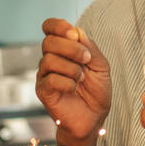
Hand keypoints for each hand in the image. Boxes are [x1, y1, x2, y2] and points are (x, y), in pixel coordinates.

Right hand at [36, 18, 111, 145]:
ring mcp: (44, 75)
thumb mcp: (101, 66)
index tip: (73, 34)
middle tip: (86, 60)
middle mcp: (50, 59)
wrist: (94, 119)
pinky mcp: (43, 91)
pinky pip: (50, 79)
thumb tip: (76, 31)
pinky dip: (67, 82)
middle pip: (48, 41)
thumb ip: (90, 48)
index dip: (58, 25)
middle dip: (71, 48)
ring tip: (81, 79)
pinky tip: (74, 89)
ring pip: (49, 60)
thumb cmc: (96, 92)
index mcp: (63, 49)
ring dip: (71, 68)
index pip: (49, 27)